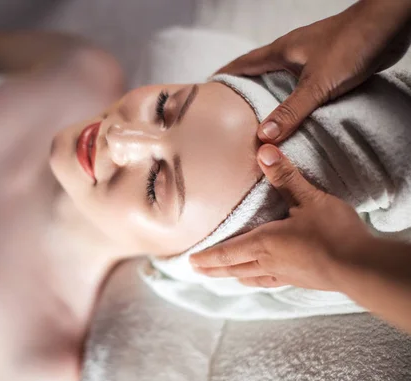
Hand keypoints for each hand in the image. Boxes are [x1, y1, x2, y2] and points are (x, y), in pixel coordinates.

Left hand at [190, 144, 372, 290]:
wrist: (361, 267)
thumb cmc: (333, 233)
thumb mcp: (309, 198)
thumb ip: (285, 176)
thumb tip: (264, 150)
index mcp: (263, 243)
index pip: (226, 253)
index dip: (206, 257)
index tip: (190, 260)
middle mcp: (268, 262)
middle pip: (232, 268)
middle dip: (212, 269)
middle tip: (195, 271)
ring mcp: (285, 275)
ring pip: (250, 277)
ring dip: (233, 276)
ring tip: (224, 276)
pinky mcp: (301, 281)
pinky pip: (270, 282)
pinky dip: (258, 281)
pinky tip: (262, 279)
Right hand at [216, 0, 410, 142]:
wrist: (391, 24)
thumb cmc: (352, 44)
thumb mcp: (318, 83)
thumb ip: (291, 111)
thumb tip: (263, 136)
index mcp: (281, 52)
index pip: (242, 64)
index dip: (224, 77)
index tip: (208, 91)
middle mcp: (291, 54)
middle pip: (258, 73)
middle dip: (243, 91)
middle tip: (230, 114)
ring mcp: (309, 59)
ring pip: (280, 81)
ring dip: (269, 97)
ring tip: (257, 120)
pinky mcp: (328, 66)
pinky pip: (301, 86)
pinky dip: (293, 100)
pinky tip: (295, 116)